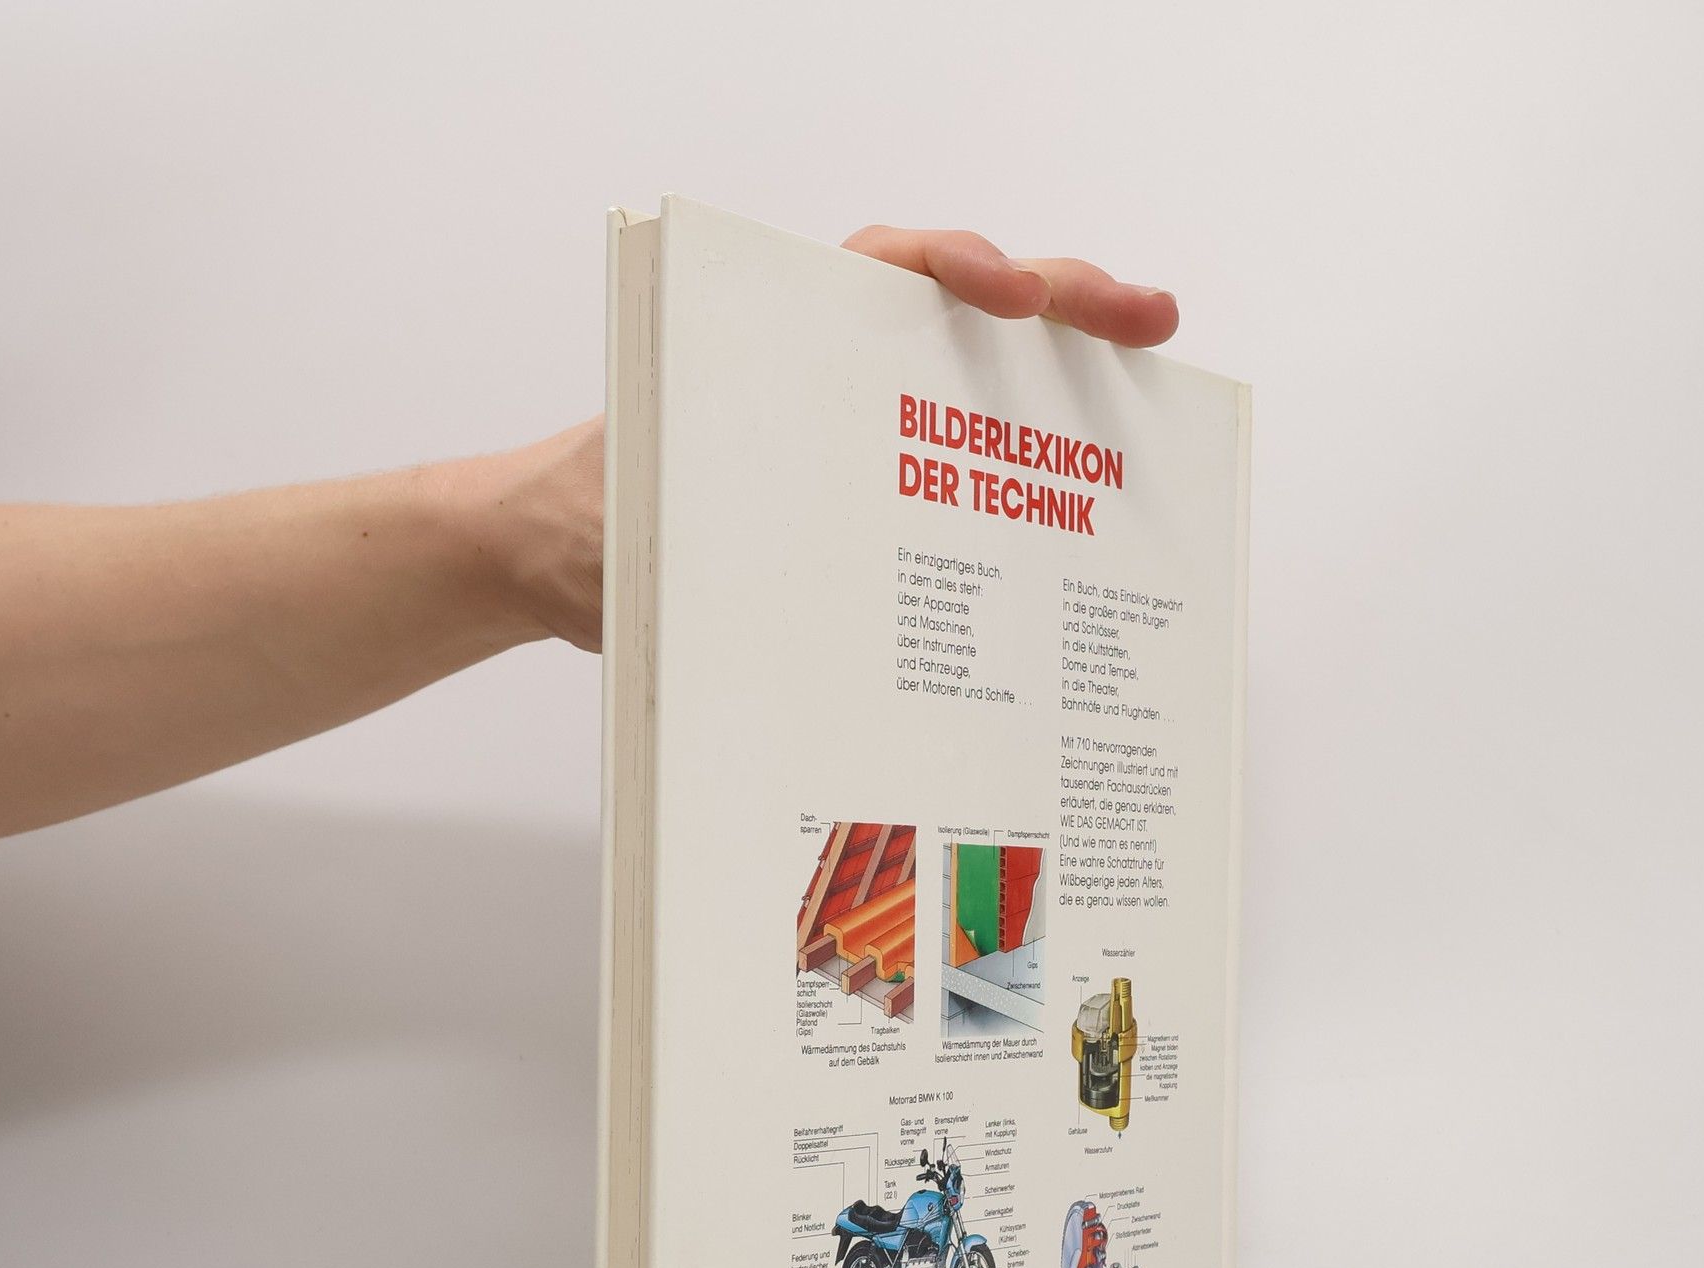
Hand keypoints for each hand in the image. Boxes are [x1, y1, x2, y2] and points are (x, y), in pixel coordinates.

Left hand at [496, 228, 1178, 656]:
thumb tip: (767, 560)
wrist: (553, 563)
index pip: (881, 270)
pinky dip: (1020, 472)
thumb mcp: (635, 516)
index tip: (1008, 295)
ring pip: (973, 385)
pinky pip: (956, 467)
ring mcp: (853, 425)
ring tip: (1148, 418)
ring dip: (1062, 391)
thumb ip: (696, 520)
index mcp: (773, 341)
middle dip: (1063, 306)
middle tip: (1149, 320)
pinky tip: (1079, 512)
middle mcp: (825, 367)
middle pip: (959, 311)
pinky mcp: (863, 489)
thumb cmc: (585, 523)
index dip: (956, 268)